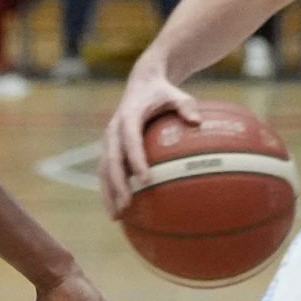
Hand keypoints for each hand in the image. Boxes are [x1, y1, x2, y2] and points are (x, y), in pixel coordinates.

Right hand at [99, 67, 199, 217]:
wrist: (141, 83)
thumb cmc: (163, 92)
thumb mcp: (177, 94)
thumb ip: (186, 106)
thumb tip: (197, 122)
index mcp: (129, 116)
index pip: (130, 140)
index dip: (136, 160)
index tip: (145, 179)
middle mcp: (114, 130)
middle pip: (111, 160)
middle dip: (117, 184)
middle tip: (128, 205)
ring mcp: (109, 141)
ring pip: (104, 170)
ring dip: (108, 193)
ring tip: (116, 217)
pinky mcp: (110, 149)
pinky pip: (107, 172)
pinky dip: (110, 190)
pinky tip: (119, 210)